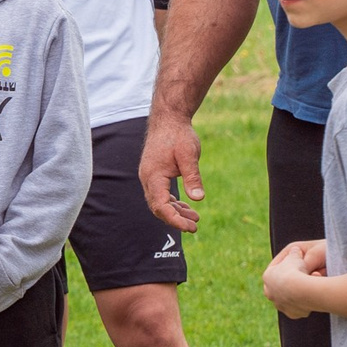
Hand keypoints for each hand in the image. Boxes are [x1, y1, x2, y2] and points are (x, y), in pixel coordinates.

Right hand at [139, 109, 204, 232]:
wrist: (169, 120)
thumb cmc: (178, 135)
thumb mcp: (189, 155)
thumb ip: (193, 177)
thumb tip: (198, 198)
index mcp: (153, 176)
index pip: (160, 206)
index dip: (174, 219)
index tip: (190, 226)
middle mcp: (148, 179)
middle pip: (158, 208)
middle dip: (175, 219)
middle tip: (195, 226)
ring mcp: (150, 178)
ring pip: (159, 202)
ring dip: (176, 212)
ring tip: (195, 218)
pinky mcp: (155, 175)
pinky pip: (161, 195)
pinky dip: (172, 203)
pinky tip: (186, 206)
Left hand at [261, 240, 326, 317]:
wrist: (301, 291)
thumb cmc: (296, 270)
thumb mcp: (295, 255)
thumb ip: (294, 252)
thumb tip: (295, 250)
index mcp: (267, 277)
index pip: (276, 268)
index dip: (287, 262)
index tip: (296, 259)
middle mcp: (270, 293)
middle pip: (281, 285)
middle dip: (290, 279)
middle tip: (303, 274)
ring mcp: (280, 305)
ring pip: (289, 297)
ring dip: (297, 293)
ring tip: (309, 286)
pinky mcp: (292, 313)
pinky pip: (298, 308)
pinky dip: (304, 303)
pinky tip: (311, 298)